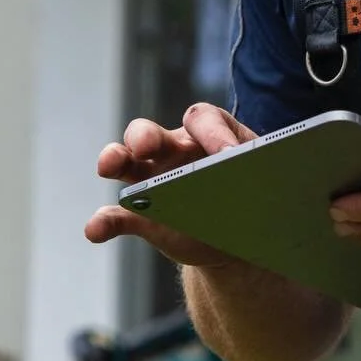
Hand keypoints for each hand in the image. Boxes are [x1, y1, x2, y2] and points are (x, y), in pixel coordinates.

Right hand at [84, 102, 257, 265]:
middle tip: (145, 146)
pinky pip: (116, 217)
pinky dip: (103, 223)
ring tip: (107, 167)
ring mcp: (152, 182)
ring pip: (125, 163)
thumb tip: (248, 175)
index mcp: (207, 136)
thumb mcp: (264, 182)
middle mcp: (173, 151)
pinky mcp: (141, 217)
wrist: (241, 240)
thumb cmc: (253, 196)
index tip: (228, 157)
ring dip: (114, 160)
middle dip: (144, 136)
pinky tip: (96, 231)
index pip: (202, 119)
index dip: (213, 133)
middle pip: (150, 133)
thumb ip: (258, 174)